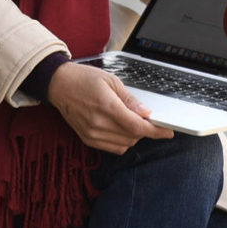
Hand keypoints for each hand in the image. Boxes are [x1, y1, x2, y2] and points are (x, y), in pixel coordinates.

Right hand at [47, 62, 173, 153]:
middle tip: (146, 119)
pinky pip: (113, 148)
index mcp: (107, 106)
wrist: (59, 84)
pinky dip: (122, 142)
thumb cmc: (84, 78)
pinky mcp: (87, 139)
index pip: (137, 126)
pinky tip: (120, 129)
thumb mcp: (111, 81)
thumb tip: (146, 113)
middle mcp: (98, 123)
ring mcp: (92, 134)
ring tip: (130, 121)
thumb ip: (130, 100)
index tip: (167, 132)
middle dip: (144, 130)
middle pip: (133, 137)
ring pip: (125, 145)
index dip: (155, 131)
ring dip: (134, 136)